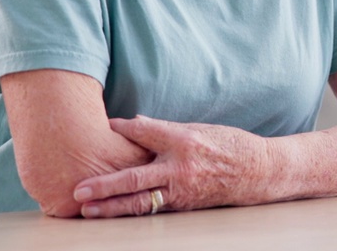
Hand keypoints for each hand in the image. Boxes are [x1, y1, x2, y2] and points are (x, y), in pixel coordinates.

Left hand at [72, 115, 271, 217]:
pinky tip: (113, 213)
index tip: (103, 126)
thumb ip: (165, 129)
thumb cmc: (228, 145)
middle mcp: (180, 166)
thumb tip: (135, 122)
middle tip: (79, 189)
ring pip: (140, 201)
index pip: (145, 132)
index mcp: (184, 140)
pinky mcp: (184, 205)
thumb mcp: (199, 128)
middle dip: (104, 184)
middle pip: (134, 176)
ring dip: (111, 206)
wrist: (257, 171)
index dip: (122, 128)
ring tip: (88, 209)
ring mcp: (182, 189)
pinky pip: (153, 209)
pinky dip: (132, 211)